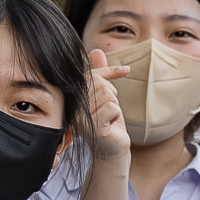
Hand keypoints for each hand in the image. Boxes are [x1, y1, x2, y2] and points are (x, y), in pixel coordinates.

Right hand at [83, 49, 131, 165]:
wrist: (113, 149)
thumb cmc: (109, 121)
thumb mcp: (105, 95)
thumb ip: (101, 74)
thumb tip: (97, 50)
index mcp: (74, 98)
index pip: (92, 75)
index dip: (109, 71)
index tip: (126, 71)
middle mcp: (74, 107)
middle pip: (100, 83)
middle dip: (112, 95)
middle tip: (110, 111)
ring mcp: (81, 118)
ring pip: (107, 94)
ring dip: (115, 106)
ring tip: (109, 118)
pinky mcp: (93, 127)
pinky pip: (112, 107)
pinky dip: (116, 115)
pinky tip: (111, 126)